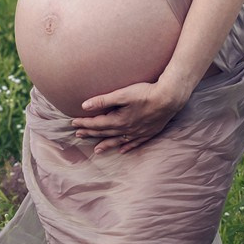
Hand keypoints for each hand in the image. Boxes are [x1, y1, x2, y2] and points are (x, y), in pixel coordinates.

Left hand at [70, 78, 188, 154]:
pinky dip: (127, 147)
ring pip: (118, 141)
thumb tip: (84, 106)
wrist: (169, 98)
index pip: (97, 123)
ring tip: (97, 150)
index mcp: (119, 120)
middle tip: (79, 135)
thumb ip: (103, 100)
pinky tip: (122, 150)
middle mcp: (127, 129)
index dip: (84, 123)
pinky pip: (135, 143)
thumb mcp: (122, 94)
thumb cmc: (146, 93)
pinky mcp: (148, 132)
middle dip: (91, 133)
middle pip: (105, 133)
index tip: (74, 124)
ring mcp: (138, 132)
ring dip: (106, 145)